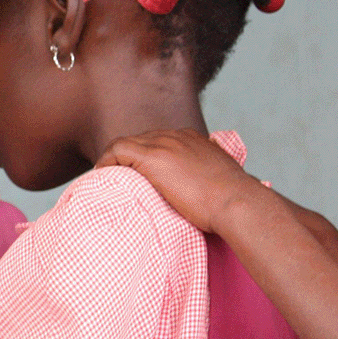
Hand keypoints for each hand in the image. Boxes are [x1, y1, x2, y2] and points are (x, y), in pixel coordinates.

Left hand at [98, 130, 257, 234]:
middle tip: (118, 179)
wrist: (235, 201)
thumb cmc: (232, 201)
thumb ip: (209, 180)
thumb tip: (208, 195)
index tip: (138, 175)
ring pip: (127, 143)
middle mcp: (177, 137)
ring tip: (107, 179)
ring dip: (115, 161)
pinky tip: (101, 175)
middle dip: (128, 158)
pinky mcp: (153, 157)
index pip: (159, 141)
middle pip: (141, 140)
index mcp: (193, 140)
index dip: (145, 157)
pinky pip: (118, 150)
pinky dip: (106, 161)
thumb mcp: (221, 182)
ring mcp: (165, 144)